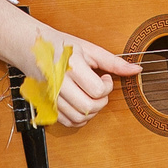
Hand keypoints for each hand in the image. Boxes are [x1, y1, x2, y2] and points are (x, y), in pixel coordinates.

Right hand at [0, 0, 140, 127]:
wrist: (30, 47)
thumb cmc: (61, 45)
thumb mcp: (89, 49)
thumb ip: (114, 62)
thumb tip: (137, 70)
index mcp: (71, 67)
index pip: (97, 90)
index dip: (107, 86)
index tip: (105, 77)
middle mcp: (59, 84)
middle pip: (89, 107)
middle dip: (102, 101)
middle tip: (100, 88)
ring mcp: (51, 96)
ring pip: (79, 118)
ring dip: (92, 112)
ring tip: (91, 96)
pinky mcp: (47, 105)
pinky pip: (67, 122)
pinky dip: (80, 118)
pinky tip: (82, 103)